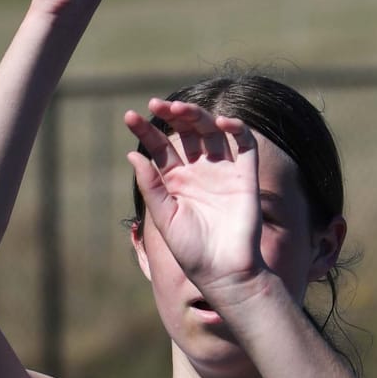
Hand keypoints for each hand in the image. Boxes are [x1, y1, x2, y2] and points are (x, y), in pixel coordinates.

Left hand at [124, 95, 268, 302]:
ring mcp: (223, 170)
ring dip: (198, 115)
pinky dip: (236, 127)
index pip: (160, 146)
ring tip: (181, 109)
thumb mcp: (165, 217)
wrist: (226, 272)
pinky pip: (244, 143)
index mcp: (176, 180)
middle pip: (187, 131)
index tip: (129, 117)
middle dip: (173, 114)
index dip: (146, 130)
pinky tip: (221, 123)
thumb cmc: (193, 251)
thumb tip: (132, 155)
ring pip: (212, 130)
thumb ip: (151, 186)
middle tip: (158, 105)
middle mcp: (199, 171)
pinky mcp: (247, 175)